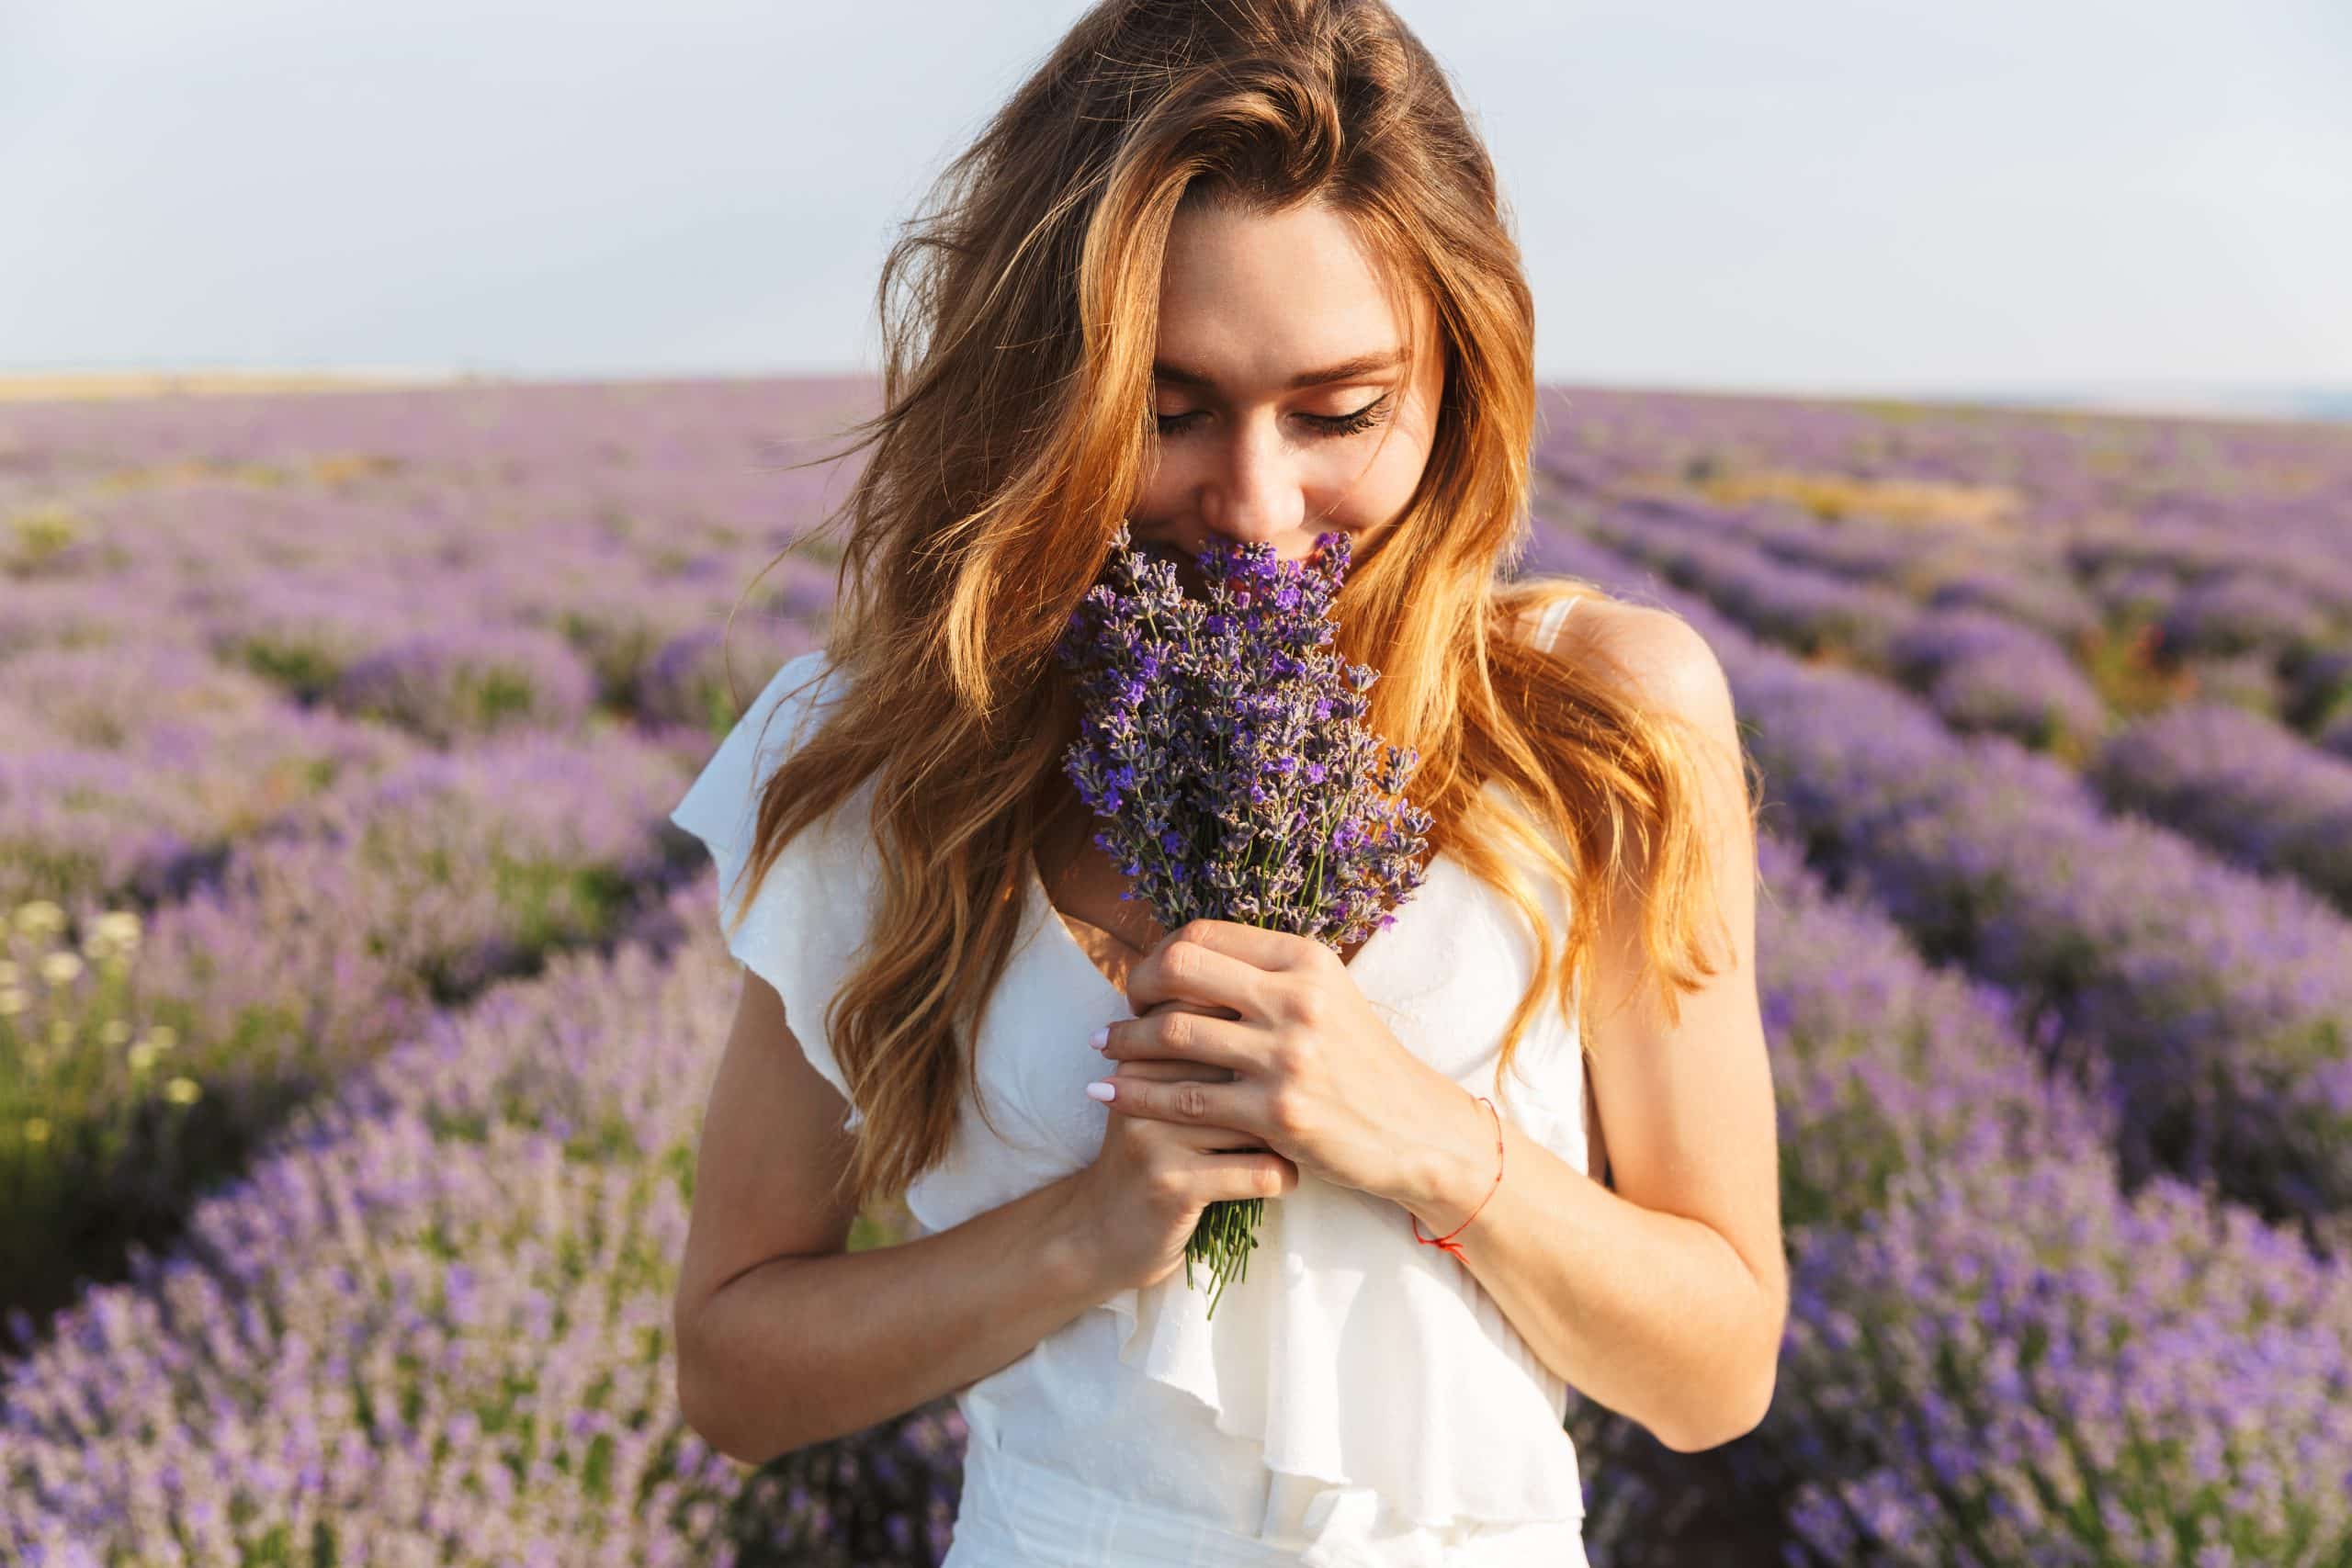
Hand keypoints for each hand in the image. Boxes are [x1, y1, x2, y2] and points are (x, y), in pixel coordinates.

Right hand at [1064, 1013, 1301, 1295]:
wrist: (1100, 1234)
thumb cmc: (1151, 1155)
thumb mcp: (1158, 1097)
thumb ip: (1196, 1053)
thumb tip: (1271, 1005)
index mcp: (1142, 1056)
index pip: (1213, 1020)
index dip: (1261, 1038)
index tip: (1288, 1067)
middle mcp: (1142, 1086)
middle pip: (1241, 1064)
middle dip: (1285, 1086)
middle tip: (1310, 1102)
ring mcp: (1155, 1136)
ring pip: (1257, 1117)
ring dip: (1291, 1135)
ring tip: (1300, 1142)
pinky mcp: (1173, 1185)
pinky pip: (1258, 1171)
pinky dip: (1284, 1177)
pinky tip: (1284, 1179)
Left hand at [1093, 918, 1467, 1203]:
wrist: (1415, 1131)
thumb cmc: (1361, 1062)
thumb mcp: (1326, 996)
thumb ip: (1266, 973)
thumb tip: (1188, 953)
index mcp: (1306, 960)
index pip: (1205, 933)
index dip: (1162, 953)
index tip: (1147, 979)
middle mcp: (1297, 999)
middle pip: (1180, 968)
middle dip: (1136, 986)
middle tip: (1121, 1009)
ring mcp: (1288, 1057)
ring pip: (1174, 1033)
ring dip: (1124, 1042)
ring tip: (1103, 1049)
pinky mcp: (1277, 1113)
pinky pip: (1184, 1098)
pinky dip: (1136, 1094)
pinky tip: (1110, 1094)